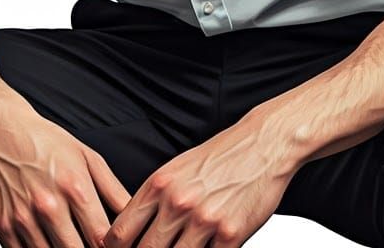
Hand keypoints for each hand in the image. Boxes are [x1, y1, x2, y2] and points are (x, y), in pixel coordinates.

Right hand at [0, 97, 131, 247]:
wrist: (2, 131)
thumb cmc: (48, 142)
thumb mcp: (87, 157)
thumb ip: (113, 189)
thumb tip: (133, 214)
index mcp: (75, 187)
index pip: (101, 237)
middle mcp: (49, 206)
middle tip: (89, 245)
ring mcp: (24, 219)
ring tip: (70, 243)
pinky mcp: (3, 226)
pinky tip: (47, 245)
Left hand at [100, 113, 297, 247]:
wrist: (263, 145)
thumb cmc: (219, 157)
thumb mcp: (177, 169)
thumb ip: (154, 199)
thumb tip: (132, 231)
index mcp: (159, 184)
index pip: (120, 232)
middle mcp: (177, 203)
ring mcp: (204, 221)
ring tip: (183, 246)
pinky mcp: (230, 235)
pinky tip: (207, 247)